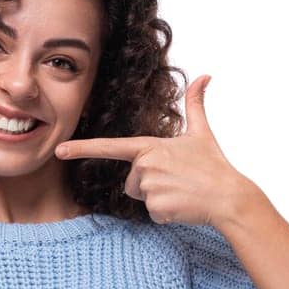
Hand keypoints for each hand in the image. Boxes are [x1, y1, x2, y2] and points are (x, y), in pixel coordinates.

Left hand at [53, 75, 250, 226]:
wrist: (229, 196)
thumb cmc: (213, 165)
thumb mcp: (202, 133)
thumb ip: (196, 104)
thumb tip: (205, 75)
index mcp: (150, 146)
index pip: (110, 147)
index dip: (83, 148)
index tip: (60, 150)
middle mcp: (145, 165)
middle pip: (130, 181)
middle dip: (150, 184)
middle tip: (176, 180)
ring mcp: (150, 188)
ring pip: (140, 197)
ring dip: (158, 198)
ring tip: (180, 191)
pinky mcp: (156, 208)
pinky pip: (151, 213)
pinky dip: (166, 213)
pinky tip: (182, 205)